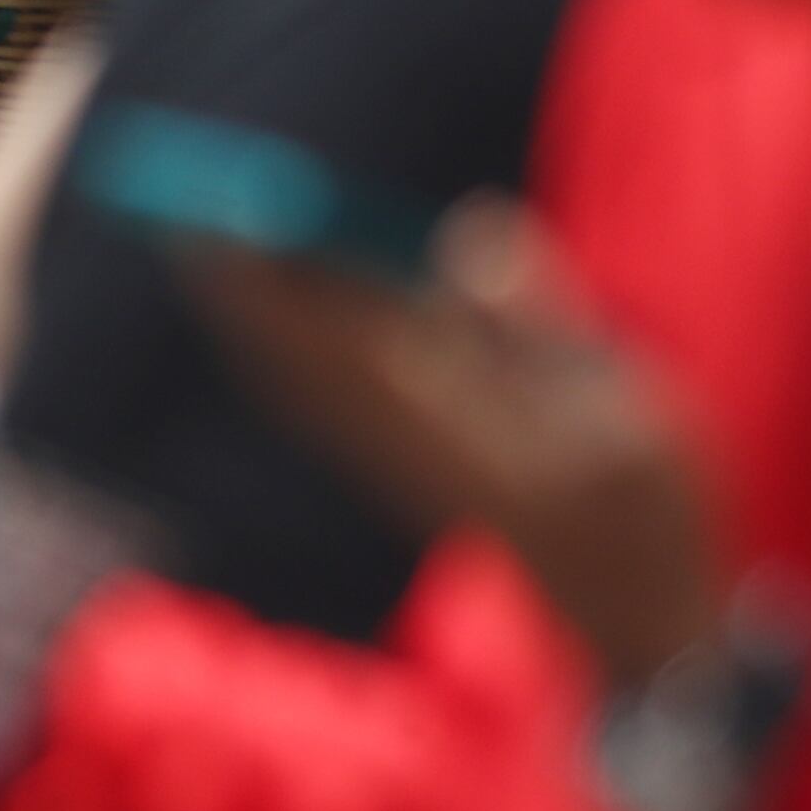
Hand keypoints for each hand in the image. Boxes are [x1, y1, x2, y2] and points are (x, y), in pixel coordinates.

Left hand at [189, 200, 724, 685]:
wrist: (631, 614)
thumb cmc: (641, 503)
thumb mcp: (620, 407)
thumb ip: (539, 318)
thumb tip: (467, 229)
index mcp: (435, 411)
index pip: (328, 321)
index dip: (273, 262)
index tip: (224, 204)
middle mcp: (390, 431)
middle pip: (287, 339)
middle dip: (233, 272)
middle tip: (170, 195)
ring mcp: (383, 451)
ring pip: (286, 368)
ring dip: (239, 303)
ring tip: (188, 227)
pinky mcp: (391, 460)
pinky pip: (306, 392)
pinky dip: (267, 341)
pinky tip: (241, 304)